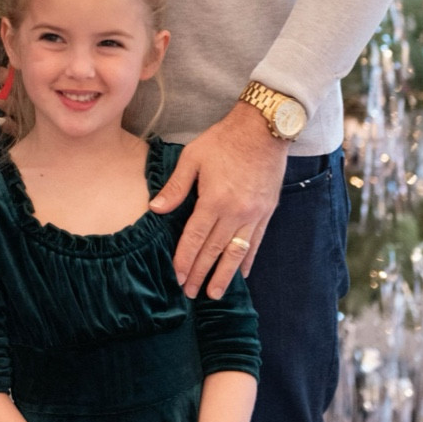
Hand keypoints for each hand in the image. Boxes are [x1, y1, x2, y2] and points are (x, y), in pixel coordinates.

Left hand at [150, 102, 286, 299]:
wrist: (263, 128)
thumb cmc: (224, 140)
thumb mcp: (193, 157)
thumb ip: (176, 187)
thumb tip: (156, 209)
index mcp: (213, 200)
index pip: (195, 238)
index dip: (185, 260)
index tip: (178, 277)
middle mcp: (235, 212)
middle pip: (214, 250)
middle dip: (201, 273)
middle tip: (191, 293)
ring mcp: (254, 214)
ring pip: (237, 252)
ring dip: (225, 275)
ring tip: (215, 293)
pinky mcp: (267, 211)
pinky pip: (257, 242)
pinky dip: (248, 259)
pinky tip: (243, 272)